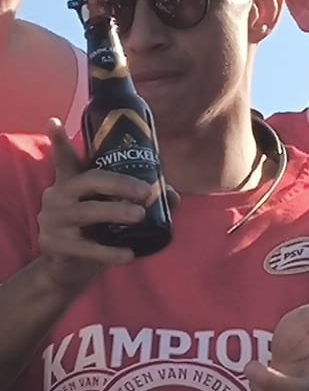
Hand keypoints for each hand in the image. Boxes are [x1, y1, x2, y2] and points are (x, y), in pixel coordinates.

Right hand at [33, 121, 151, 290]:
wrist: (69, 268)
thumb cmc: (95, 231)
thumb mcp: (111, 211)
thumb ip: (136, 199)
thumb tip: (172, 194)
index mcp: (70, 183)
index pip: (64, 159)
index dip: (60, 141)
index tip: (54, 121)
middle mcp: (58, 197)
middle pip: (87, 181)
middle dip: (118, 182)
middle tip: (145, 190)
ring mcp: (53, 221)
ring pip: (87, 212)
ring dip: (116, 212)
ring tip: (140, 215)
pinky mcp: (55, 245)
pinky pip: (86, 247)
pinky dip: (109, 251)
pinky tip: (128, 254)